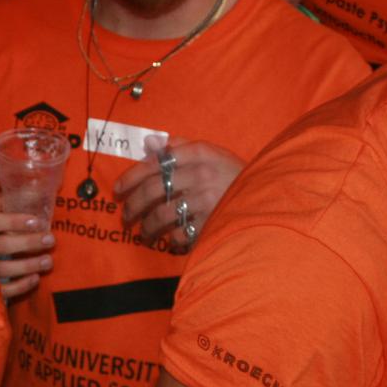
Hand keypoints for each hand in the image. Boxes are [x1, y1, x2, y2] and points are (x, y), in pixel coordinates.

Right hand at [0, 191, 53, 301]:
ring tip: (48, 261)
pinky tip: (35, 279)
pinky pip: (0, 289)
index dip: (14, 222)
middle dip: (27, 243)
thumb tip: (37, 194)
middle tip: (50, 239)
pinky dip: (19, 287)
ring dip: (27, 266)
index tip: (37, 222)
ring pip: (0, 269)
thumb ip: (7, 199)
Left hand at [112, 137, 241, 251]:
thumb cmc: (232, 174)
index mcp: (198, 152)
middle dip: (133, 206)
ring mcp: (206, 198)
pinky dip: (171, 241)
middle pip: (152, 190)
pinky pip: (180, 234)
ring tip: (145, 235)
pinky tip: (170, 242)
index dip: (130, 177)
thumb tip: (149, 144)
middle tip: (126, 217)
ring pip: (161, 215)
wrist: (269, 195)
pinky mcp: (212, 222)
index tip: (118, 189)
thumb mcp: (211, 153)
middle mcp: (200, 173)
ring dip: (147, 228)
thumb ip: (180, 148)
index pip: (153, 163)